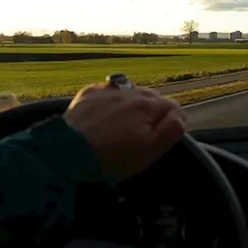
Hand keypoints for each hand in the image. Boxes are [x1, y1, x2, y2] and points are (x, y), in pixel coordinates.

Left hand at [63, 84, 186, 179]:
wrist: (66, 153)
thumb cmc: (112, 157)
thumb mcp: (150, 151)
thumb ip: (172, 130)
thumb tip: (180, 115)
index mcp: (149, 105)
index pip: (174, 107)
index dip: (173, 123)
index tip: (164, 138)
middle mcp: (131, 92)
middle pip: (154, 98)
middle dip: (154, 113)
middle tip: (144, 136)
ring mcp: (109, 91)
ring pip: (132, 93)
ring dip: (134, 105)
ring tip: (125, 126)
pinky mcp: (89, 95)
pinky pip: (108, 91)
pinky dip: (112, 100)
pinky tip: (107, 115)